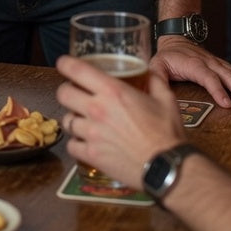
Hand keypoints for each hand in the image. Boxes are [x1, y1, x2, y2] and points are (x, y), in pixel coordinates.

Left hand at [56, 55, 185, 190]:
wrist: (167, 167)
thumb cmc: (167, 131)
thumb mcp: (166, 98)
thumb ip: (156, 79)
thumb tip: (153, 67)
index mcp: (112, 91)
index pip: (77, 70)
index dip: (65, 63)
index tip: (63, 63)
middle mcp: (97, 109)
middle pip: (63, 93)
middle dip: (66, 90)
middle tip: (75, 93)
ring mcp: (91, 134)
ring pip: (65, 120)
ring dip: (73, 118)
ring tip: (83, 120)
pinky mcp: (91, 155)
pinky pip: (71, 145)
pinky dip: (76, 143)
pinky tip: (85, 142)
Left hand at [149, 37, 230, 108]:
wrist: (177, 39)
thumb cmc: (166, 57)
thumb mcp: (156, 65)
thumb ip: (156, 77)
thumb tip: (154, 88)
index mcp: (193, 64)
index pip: (207, 77)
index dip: (217, 89)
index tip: (226, 103)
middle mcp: (209, 63)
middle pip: (228, 76)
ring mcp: (219, 64)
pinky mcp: (224, 67)